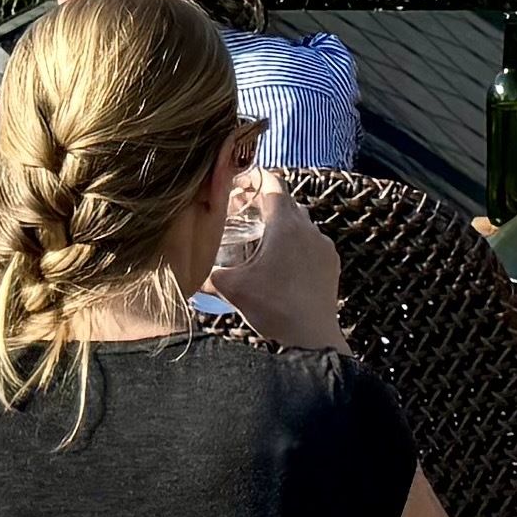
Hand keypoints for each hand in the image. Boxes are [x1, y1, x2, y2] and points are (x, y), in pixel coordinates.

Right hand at [206, 169, 345, 350]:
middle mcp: (309, 229)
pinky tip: (282, 263)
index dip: (256, 178)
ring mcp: (324, 246)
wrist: (311, 338)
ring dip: (282, 225)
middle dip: (265, 203)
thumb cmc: (273, 308)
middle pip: (286, 203)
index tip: (241, 181)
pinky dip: (296, 244)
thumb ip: (207, 274)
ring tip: (261, 239)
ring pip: (301, 223)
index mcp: (285, 225)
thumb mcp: (232, 288)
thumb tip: (185, 273)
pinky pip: (312, 243)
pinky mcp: (331, 264)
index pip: (273, 184)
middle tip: (243, 212)